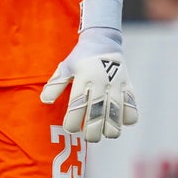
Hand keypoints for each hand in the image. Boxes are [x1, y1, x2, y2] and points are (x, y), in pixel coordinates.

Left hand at [40, 0, 138, 141]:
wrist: (103, 40)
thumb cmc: (80, 58)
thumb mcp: (65, 67)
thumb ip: (55, 85)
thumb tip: (45, 101)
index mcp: (83, 76)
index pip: (77, 104)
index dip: (72, 122)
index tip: (70, 128)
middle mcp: (100, 81)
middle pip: (97, 113)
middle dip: (92, 131)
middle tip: (89, 137)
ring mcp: (116, 84)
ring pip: (116, 113)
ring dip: (111, 129)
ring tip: (105, 133)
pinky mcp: (128, 86)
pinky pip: (132, 107)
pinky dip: (127, 119)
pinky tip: (119, 121)